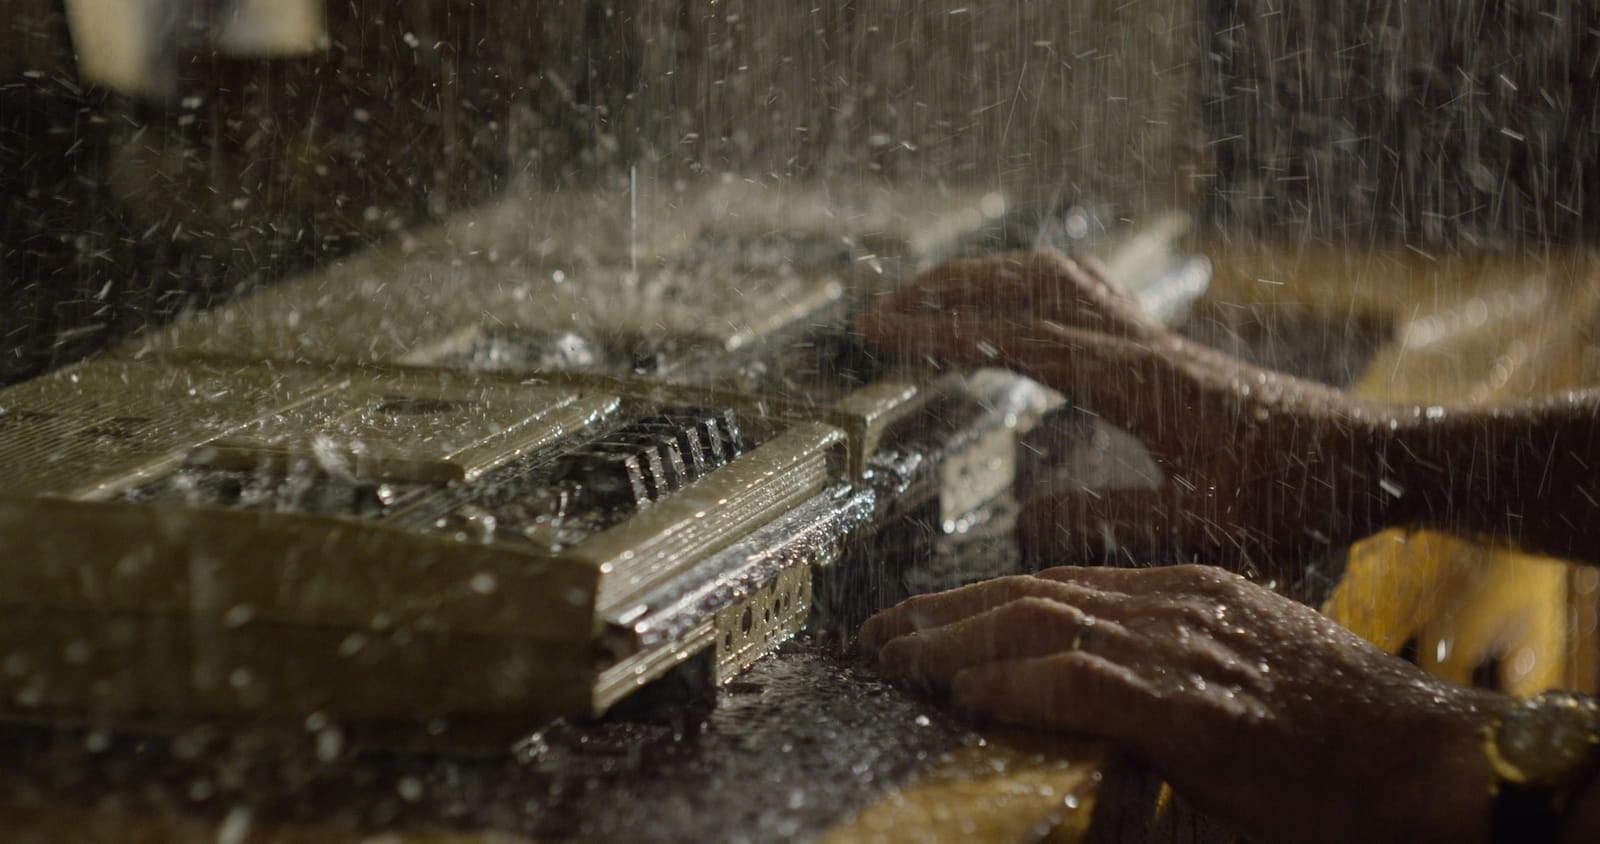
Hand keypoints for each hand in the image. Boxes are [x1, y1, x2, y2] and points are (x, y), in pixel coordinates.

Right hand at [859, 250, 1395, 561]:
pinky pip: (1083, 292)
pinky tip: (1011, 312)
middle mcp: (1141, 346)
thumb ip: (1114, 523)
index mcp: (1140, 384)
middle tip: (880, 312)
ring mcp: (1154, 339)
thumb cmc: (1298, 496)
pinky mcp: (1164, 348)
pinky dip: (1028, 287)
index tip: (880, 332)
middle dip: (947, 290)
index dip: (943, 332)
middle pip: (1029, 285)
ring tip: (927, 301)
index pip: (1020, 338)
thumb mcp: (1208, 529)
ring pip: (1057, 277)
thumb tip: (1023, 519)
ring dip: (986, 279)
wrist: (1371, 458)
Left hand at [860, 565, 1505, 843]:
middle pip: (1030, 592)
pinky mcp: (1189, 701)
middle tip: (879, 631)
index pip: (1057, 583)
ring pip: (1037, 623)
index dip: (979, 599)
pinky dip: (1012, 682)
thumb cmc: (1341, 731)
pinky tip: (965, 693)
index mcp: (1188, 590)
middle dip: (944, 611)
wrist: (1426, 760)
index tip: (925, 618)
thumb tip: (1088, 695)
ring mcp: (1182, 646)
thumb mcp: (1239, 677)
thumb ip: (1162, 671)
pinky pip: (1077, 678)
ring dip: (952, 641)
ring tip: (892, 657)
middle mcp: (1176, 602)